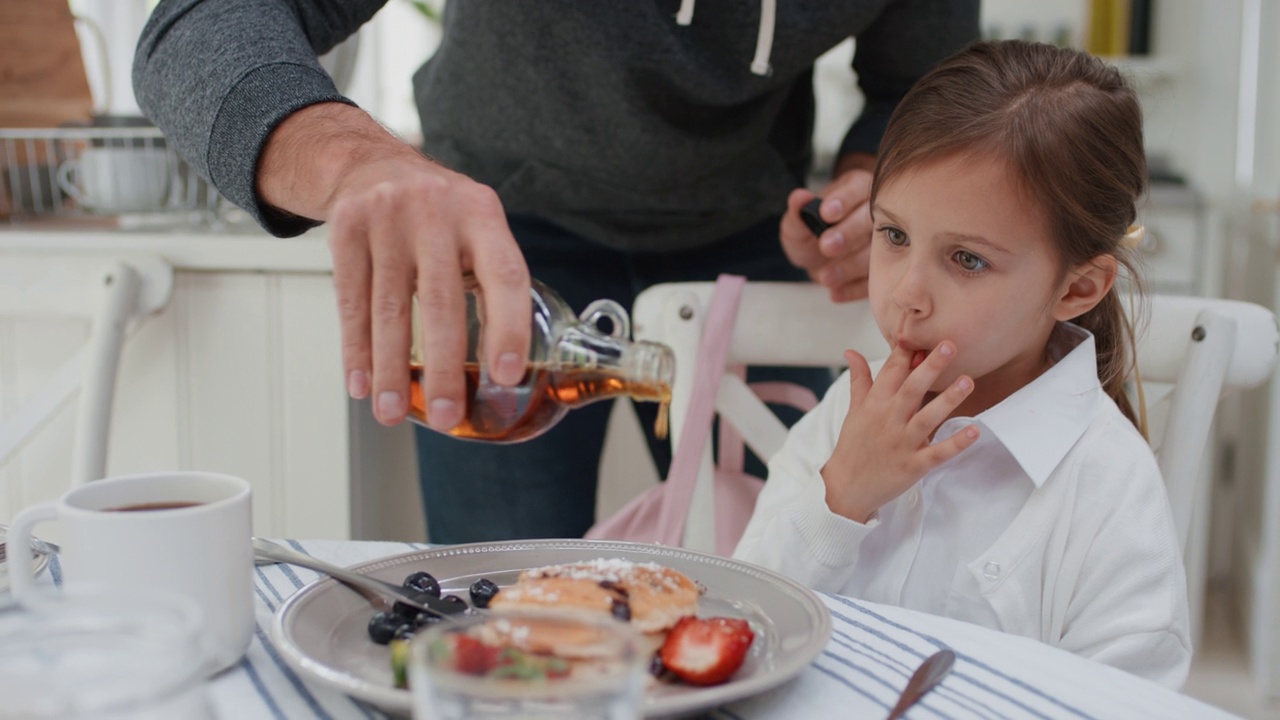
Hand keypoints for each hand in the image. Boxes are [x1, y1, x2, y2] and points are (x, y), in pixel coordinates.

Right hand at [259, 103, 530, 428]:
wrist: (369, 163)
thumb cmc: (437, 213)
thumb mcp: (476, 226)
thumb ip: (492, 282)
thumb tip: (504, 366)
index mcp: (482, 214)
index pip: (505, 276)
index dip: (508, 328)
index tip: (507, 375)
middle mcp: (436, 212)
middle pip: (441, 302)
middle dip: (443, 368)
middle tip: (445, 414)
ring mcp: (387, 219)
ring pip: (389, 309)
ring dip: (391, 369)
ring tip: (392, 412)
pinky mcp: (346, 229)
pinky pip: (350, 301)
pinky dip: (356, 348)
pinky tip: (362, 382)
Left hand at [780, 153, 875, 301]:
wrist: (818, 257)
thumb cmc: (810, 233)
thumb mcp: (798, 223)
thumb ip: (797, 212)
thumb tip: (798, 197)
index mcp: (857, 189)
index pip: (857, 188)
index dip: (843, 201)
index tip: (826, 213)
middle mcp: (877, 213)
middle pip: (872, 219)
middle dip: (849, 234)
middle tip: (826, 247)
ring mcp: (886, 242)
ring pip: (877, 251)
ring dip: (851, 266)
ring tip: (826, 277)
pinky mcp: (884, 270)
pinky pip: (875, 279)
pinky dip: (855, 289)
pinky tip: (836, 293)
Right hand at [820, 342, 979, 522]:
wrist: (846, 488)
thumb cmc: (853, 445)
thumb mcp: (854, 410)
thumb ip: (859, 380)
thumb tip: (851, 351)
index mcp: (874, 404)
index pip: (891, 371)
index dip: (907, 352)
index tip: (923, 334)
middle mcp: (888, 420)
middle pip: (911, 389)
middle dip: (931, 367)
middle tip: (950, 345)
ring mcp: (901, 443)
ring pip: (927, 418)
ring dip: (947, 400)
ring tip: (967, 382)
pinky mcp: (912, 466)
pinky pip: (937, 453)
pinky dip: (955, 443)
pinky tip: (974, 430)